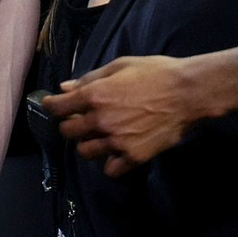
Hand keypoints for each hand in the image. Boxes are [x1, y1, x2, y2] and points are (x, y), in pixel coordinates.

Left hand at [42, 55, 194, 175]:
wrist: (187, 93)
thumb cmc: (153, 72)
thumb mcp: (118, 66)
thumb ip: (89, 79)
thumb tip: (65, 87)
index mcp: (94, 95)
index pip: (57, 108)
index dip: (51, 105)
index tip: (51, 104)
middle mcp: (101, 121)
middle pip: (68, 132)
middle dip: (68, 124)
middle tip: (78, 118)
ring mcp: (117, 142)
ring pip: (86, 152)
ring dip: (88, 143)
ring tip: (98, 134)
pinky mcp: (134, 157)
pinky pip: (110, 169)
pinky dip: (109, 162)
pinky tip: (115, 150)